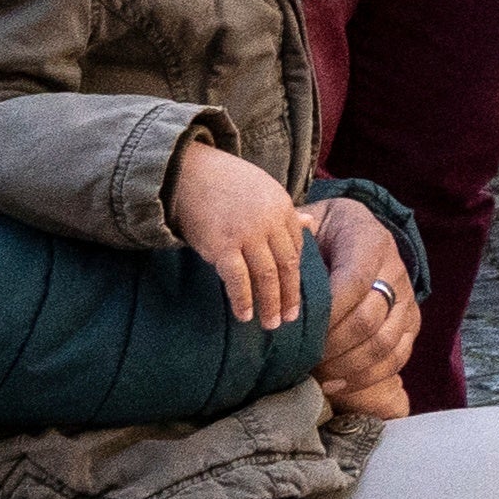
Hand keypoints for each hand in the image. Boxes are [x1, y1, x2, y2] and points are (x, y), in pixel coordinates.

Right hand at [171, 138, 311, 326]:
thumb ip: (285, 213)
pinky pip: (238, 280)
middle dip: (290, 295)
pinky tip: (245, 315)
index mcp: (283, 207)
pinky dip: (243, 300)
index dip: (294, 275)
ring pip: (267, 276)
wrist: (189, 174)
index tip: (293, 294)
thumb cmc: (225, 184)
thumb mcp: (263, 191)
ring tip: (270, 324)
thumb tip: (310, 223)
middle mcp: (270, 222)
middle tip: (289, 318)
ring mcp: (247, 234)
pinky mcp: (223, 246)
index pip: (296, 249)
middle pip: (286, 265)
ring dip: (270, 303)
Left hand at [307, 199, 418, 407]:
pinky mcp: (412, 322)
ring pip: (384, 343)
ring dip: (346, 366)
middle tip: (300, 359)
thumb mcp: (306, 228)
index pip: (352, 284)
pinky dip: (367, 377)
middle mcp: (397, 270)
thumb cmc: (321, 235)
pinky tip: (336, 384)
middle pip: (367, 320)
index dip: (324, 315)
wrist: (352, 232)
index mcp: (371, 242)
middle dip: (330, 347)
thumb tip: (273, 275)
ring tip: (317, 374)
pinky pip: (398, 357)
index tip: (294, 330)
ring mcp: (408, 298)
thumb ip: (293, 248)